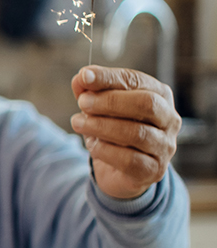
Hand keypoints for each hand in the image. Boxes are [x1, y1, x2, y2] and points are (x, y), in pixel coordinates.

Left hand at [70, 65, 180, 198]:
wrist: (119, 171)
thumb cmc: (113, 132)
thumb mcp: (99, 109)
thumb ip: (90, 93)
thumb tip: (80, 78)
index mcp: (160, 95)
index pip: (137, 81)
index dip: (109, 77)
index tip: (84, 76)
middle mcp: (169, 119)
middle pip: (146, 104)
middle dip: (110, 101)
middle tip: (82, 103)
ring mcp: (165, 146)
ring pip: (136, 132)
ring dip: (101, 126)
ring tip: (78, 123)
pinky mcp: (153, 170)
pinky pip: (129, 159)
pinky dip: (105, 150)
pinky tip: (91, 145)